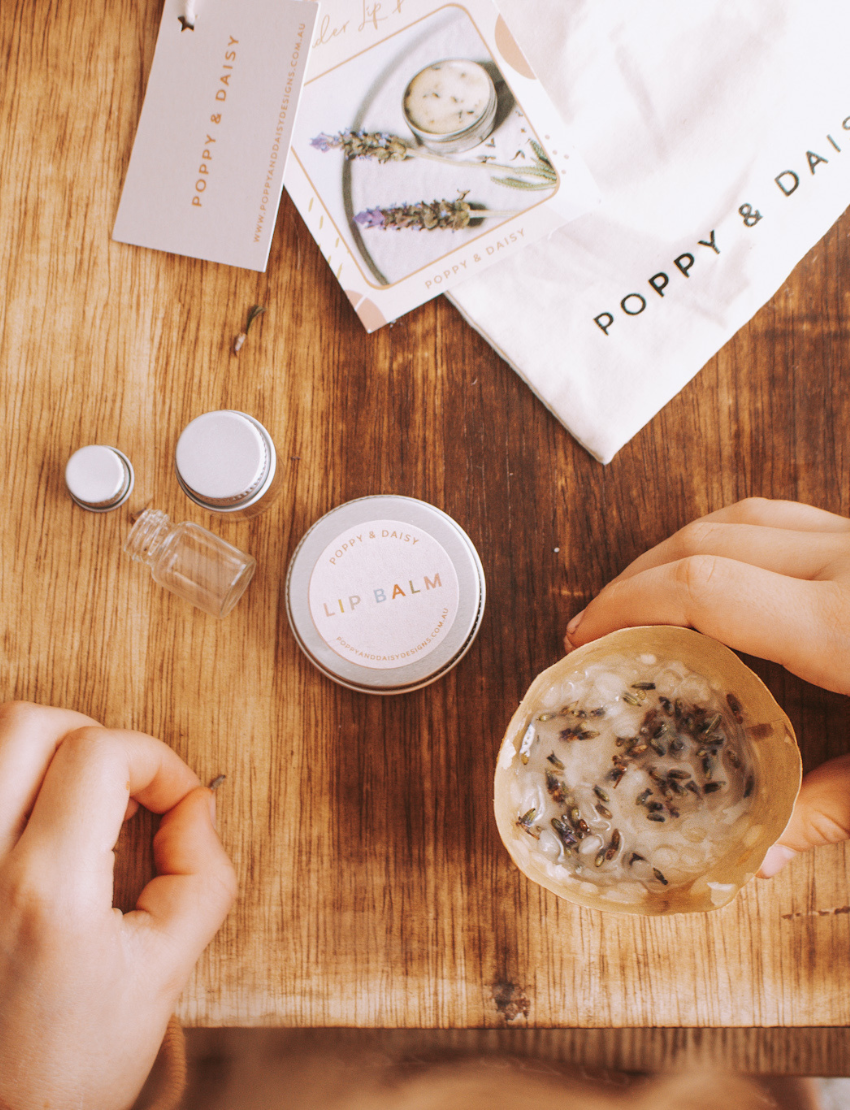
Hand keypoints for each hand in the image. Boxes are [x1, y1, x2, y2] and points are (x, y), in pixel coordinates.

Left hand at [0, 702, 236, 1109]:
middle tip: (125, 788)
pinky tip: (38, 825)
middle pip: (28, 723)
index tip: (179, 800)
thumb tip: (196, 803)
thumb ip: (202, 872)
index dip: (157, 759)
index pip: (99, 753)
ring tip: (81, 805)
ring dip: (45, 754)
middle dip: (94, 736)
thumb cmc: (74, 1062)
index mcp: (45, 892)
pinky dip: (13, 785)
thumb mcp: (167, 970)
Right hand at [563, 497, 849, 876]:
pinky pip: (782, 517)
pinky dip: (732, 537)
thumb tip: (756, 859)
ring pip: (744, 517)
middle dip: (637, 576)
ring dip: (679, 548)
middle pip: (708, 540)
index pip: (705, 586)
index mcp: (843, 623)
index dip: (628, 603)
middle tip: (596, 623)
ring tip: (644, 593)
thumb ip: (833, 807)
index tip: (583, 634)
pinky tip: (723, 572)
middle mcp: (848, 562)